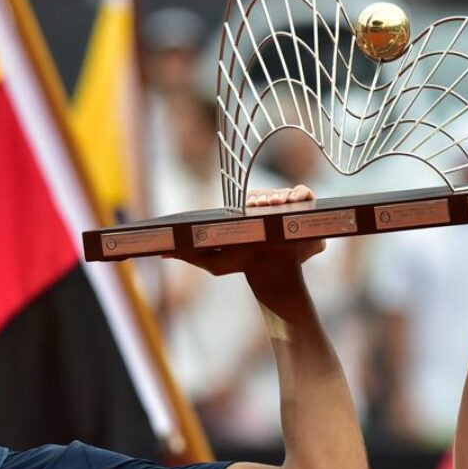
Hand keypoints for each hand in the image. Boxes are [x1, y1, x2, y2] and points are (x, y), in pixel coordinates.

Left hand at [167, 184, 322, 277]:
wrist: (269, 276)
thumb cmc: (242, 263)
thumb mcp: (212, 260)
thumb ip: (188, 254)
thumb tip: (161, 252)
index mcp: (247, 210)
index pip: (251, 197)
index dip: (252, 199)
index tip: (251, 205)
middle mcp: (267, 205)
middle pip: (269, 193)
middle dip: (267, 197)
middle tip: (265, 205)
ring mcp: (286, 207)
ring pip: (287, 192)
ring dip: (284, 194)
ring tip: (280, 203)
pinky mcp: (305, 211)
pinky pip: (306, 194)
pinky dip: (303, 193)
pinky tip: (296, 200)